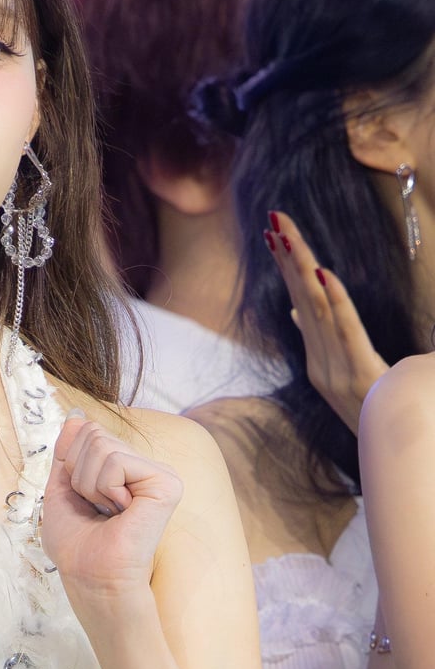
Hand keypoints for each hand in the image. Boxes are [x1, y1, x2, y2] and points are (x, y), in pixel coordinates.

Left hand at [41, 412, 182, 619]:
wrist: (92, 578)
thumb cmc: (78, 546)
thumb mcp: (62, 490)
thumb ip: (68, 452)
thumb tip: (76, 415)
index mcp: (123, 469)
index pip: (86, 432)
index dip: (70, 466)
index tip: (84, 501)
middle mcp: (144, 467)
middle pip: (92, 433)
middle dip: (79, 474)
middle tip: (96, 509)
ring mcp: (158, 473)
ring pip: (101, 445)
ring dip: (89, 485)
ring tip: (108, 512)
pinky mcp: (167, 482)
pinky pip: (116, 461)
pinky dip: (105, 488)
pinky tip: (121, 512)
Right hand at [265, 209, 387, 434]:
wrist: (394, 450)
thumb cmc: (378, 411)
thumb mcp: (348, 372)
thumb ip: (324, 338)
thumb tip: (298, 308)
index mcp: (318, 358)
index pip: (300, 303)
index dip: (287, 267)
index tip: (274, 233)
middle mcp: (321, 362)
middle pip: (302, 299)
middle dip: (288, 256)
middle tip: (274, 218)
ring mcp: (336, 371)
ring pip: (317, 309)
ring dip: (301, 269)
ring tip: (286, 235)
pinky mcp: (360, 375)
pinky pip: (345, 332)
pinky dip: (335, 301)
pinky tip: (323, 274)